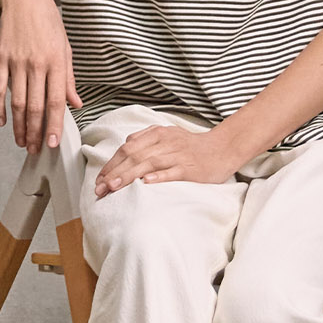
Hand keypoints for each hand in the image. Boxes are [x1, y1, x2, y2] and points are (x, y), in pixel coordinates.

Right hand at [0, 0, 80, 151]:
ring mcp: (17, 61)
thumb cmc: (47, 21)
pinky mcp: (1, 58)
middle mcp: (36, 64)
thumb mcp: (66, 48)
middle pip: (34, 107)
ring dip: (18, 126)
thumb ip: (69, 79)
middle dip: (34, 133)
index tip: (53, 143)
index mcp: (56, 62)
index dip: (54, 126)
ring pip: (16, 103)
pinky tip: (2, 121)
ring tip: (20, 141)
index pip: (56, 101)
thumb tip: (75, 102)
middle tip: (34, 149)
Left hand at [95, 121, 237, 195]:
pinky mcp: (190, 168)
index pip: (127, 148)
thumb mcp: (167, 136)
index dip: (111, 164)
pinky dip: (158, 177)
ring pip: (148, 163)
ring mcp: (178, 155)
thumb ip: (145, 140)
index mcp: (157, 134)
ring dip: (128, 175)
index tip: (99, 180)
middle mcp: (165, 142)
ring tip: (113, 187)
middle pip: (134, 155)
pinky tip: (145, 183)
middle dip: (114, 172)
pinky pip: (172, 172)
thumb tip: (124, 148)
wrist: (223, 148)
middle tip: (100, 188)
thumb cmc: (192, 146)